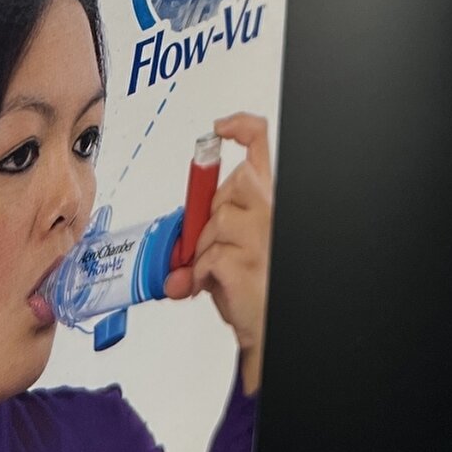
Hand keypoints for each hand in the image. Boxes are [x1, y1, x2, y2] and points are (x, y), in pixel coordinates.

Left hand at [163, 112, 273, 396]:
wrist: (264, 324)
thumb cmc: (254, 286)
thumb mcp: (236, 244)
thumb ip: (212, 227)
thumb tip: (182, 233)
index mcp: (269, 199)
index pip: (260, 143)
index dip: (240, 126)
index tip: (221, 128)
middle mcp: (269, 210)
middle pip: (225, 187)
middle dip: (207, 219)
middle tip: (211, 246)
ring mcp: (260, 233)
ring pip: (211, 223)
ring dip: (202, 251)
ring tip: (215, 270)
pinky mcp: (243, 258)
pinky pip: (204, 256)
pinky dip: (199, 275)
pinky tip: (213, 283)